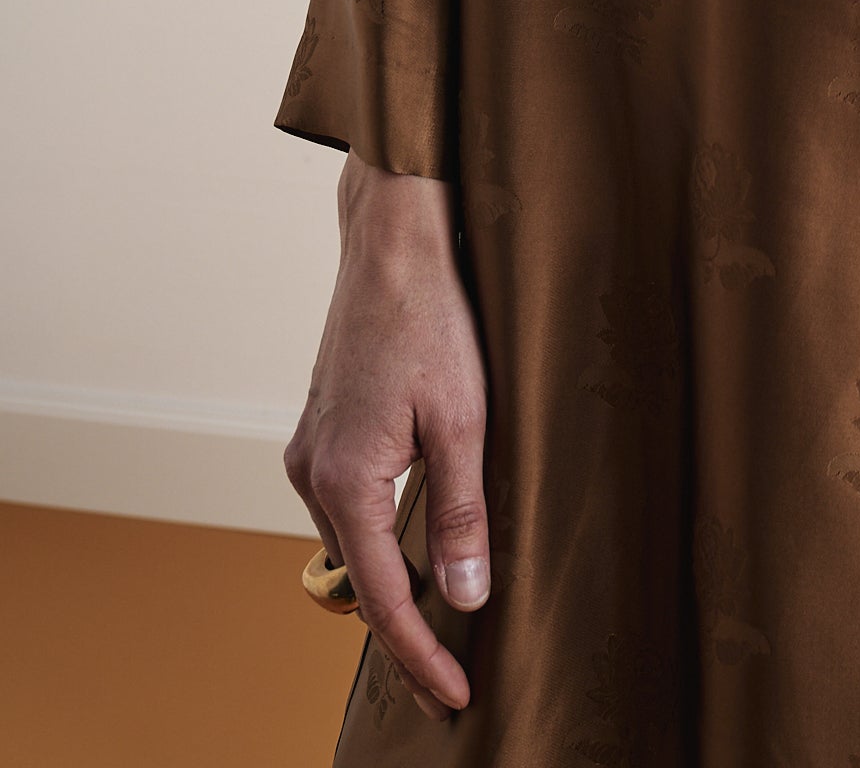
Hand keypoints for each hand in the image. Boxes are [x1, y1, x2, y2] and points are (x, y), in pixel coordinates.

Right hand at [284, 152, 490, 719]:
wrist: (392, 243)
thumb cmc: (434, 320)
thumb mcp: (464, 420)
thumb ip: (461, 512)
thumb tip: (466, 598)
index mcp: (345, 481)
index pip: (385, 598)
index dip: (422, 655)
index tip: (455, 699)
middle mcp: (313, 474)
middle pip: (363, 579)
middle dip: (407, 631)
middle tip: (454, 678)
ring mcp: (310, 450)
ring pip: (354, 540)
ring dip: (392, 580)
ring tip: (444, 620)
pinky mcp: (321, 427)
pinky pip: (348, 504)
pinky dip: (380, 534)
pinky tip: (414, 541)